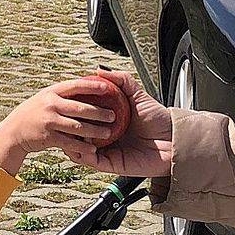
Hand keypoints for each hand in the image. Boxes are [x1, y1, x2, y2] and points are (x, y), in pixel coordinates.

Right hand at [0, 78, 121, 173]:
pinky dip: (83, 146)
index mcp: (52, 92)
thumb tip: (84, 86)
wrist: (13, 132)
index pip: (76, 86)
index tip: (107, 87)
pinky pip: (70, 143)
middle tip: (113, 115)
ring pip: (77, 127)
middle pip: (80, 108)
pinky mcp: (48, 137)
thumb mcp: (45, 99)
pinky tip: (94, 148)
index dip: (92, 86)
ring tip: (108, 132)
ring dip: (95, 131)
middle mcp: (50, 105)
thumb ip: (63, 94)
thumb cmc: (33, 114)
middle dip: (99, 112)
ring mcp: (49, 121)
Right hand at [58, 70, 173, 176]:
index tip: (66, 104)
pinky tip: (81, 146)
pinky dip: (84, 155)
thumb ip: (122, 80)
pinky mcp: (113, 164)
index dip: (74, 112)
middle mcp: (108, 137)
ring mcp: (109, 151)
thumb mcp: (138, 94)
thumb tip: (100, 70)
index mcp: (110, 122)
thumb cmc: (159, 119)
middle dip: (69, 128)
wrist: (173, 139)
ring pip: (82, 150)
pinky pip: (93, 162)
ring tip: (67, 133)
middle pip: (81, 134)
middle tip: (62, 119)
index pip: (86, 118)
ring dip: (73, 142)